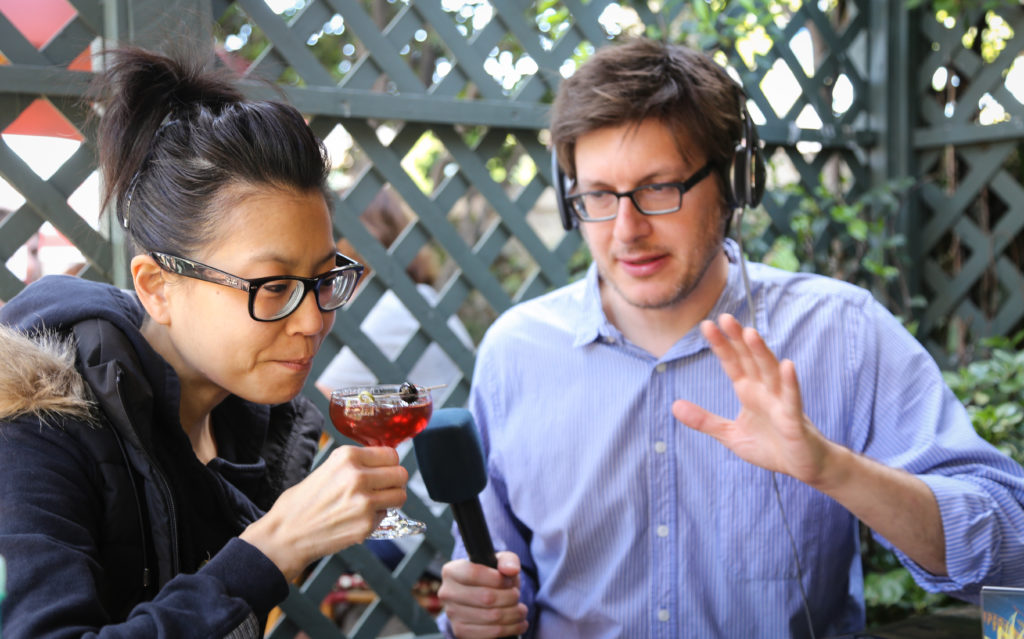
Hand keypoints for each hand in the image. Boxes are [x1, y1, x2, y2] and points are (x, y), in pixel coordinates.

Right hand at [241, 445, 407, 580]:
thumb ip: (354, 464)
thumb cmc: (300, 503)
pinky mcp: (366, 524)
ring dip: (391, 498)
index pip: (390, 453)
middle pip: (400, 473)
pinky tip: (358, 517)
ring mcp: (364, 502)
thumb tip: (380, 462)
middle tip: (384, 486)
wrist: (286, 535)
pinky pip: (386, 515)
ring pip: (400, 495)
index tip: (385, 468)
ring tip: (376, 501)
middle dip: (394, 480)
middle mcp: (358, 476)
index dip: (389, 462)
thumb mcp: (326, 469)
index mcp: (347, 457)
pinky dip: (377, 516)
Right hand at [438, 551, 528, 638]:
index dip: (498, 579)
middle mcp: (447, 593)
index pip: (474, 574)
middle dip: (510, 597)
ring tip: (521, 610)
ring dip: (513, 614)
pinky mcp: (460, 631)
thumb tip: (512, 569)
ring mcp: (452, 614)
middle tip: (517, 595)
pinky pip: (490, 633)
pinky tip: (518, 623)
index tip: (509, 581)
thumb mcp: (498, 562)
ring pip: (491, 617)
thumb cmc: (490, 577)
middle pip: (486, 597)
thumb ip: (507, 560)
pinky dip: (510, 628)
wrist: (480, 598)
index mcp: (451, 571)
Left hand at [671, 313, 834, 484]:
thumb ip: (705, 420)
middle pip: (750, 359)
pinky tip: (787, 365)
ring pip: (770, 372)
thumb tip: (674, 406)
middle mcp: (765, 391)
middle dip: (738, 339)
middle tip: (725, 317)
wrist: (803, 467)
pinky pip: (792, 399)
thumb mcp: (731, 435)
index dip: (721, 345)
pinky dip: (790, 382)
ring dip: (761, 352)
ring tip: (750, 333)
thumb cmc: (771, 447)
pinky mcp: (795, 419)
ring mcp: (781, 402)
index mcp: (749, 392)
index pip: (733, 363)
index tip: (707, 325)